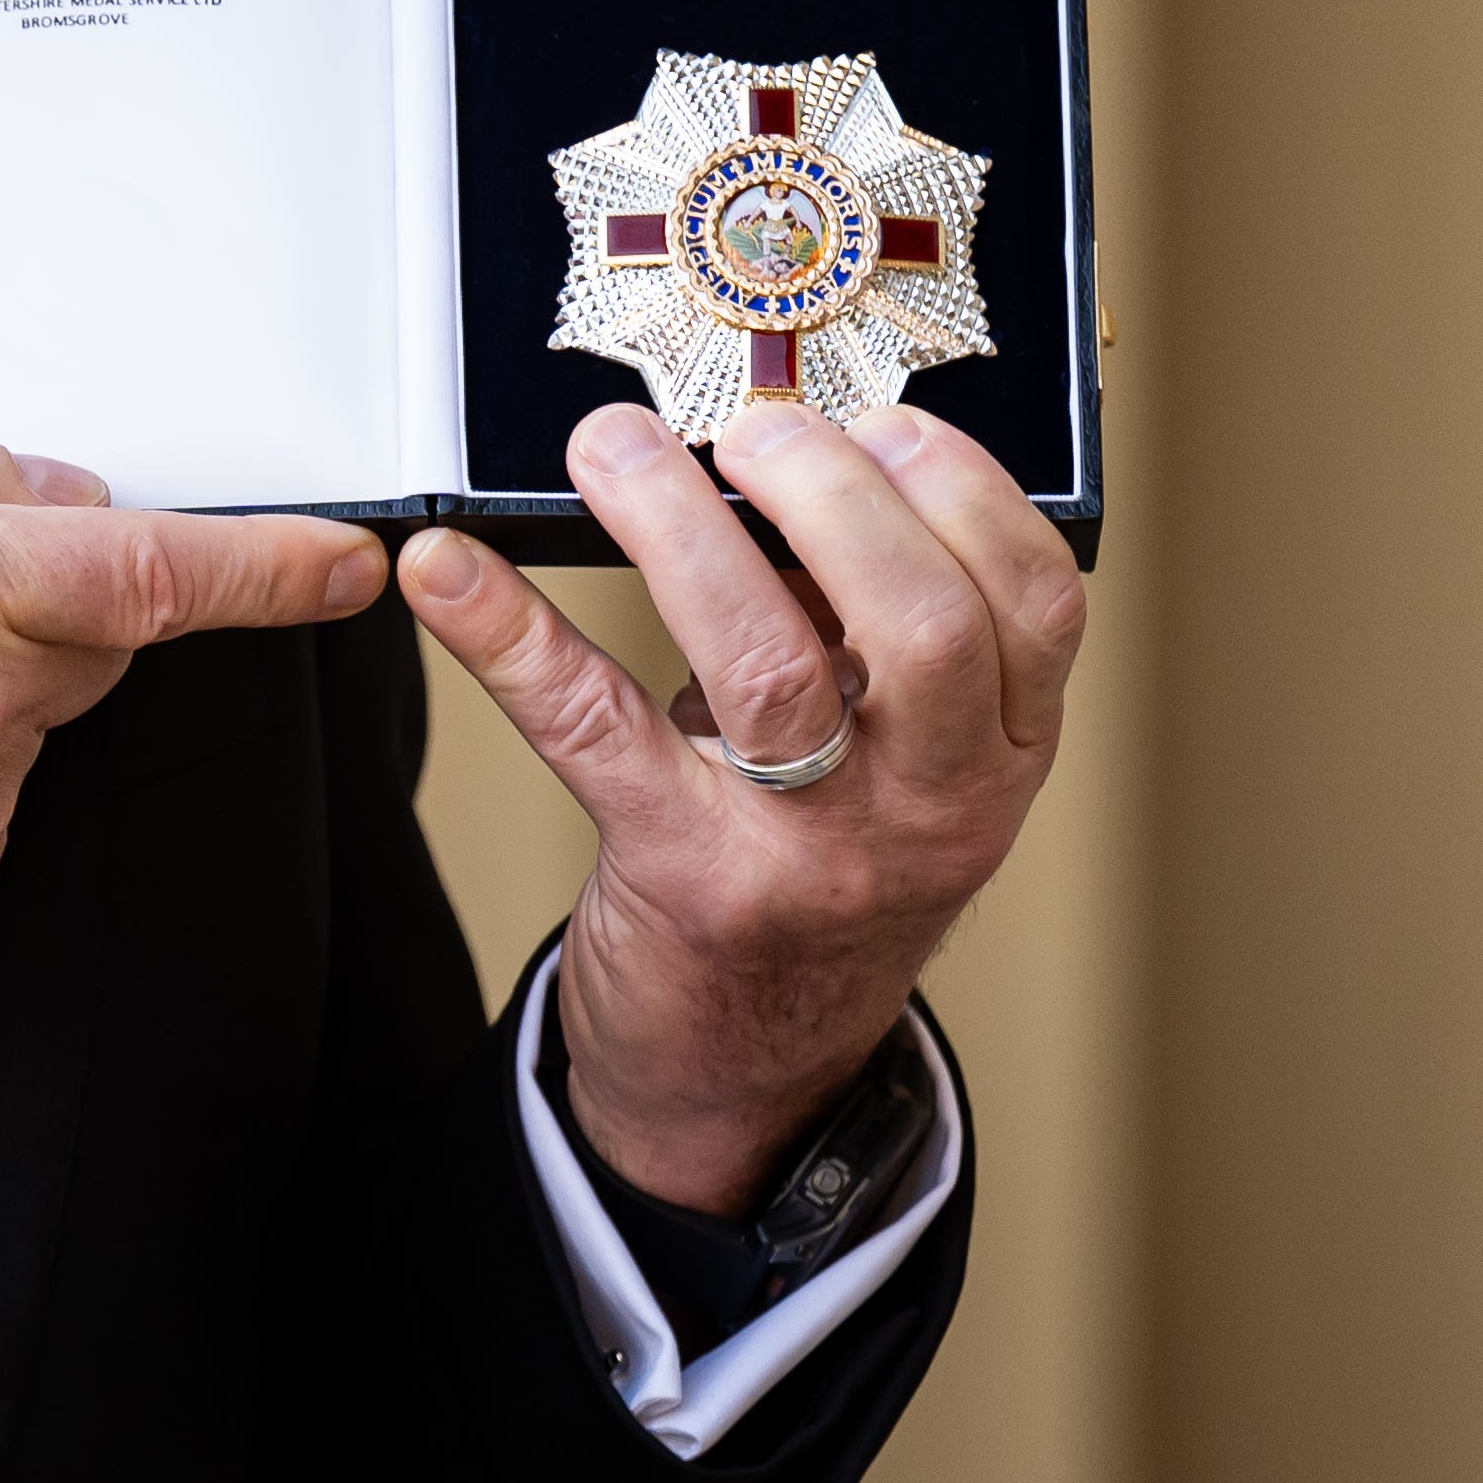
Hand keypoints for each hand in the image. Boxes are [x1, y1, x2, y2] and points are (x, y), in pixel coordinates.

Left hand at [399, 399, 1081, 1214]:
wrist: (750, 1065)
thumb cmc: (821, 861)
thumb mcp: (903, 758)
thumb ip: (874, 628)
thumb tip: (787, 450)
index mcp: (1001, 754)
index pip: (1036, 601)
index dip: (962, 487)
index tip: (875, 417)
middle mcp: (931, 806)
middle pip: (923, 625)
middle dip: (835, 495)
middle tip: (747, 429)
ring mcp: (813, 852)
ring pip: (768, 670)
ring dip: (682, 535)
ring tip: (614, 450)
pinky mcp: (684, 878)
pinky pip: (591, 732)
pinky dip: (509, 636)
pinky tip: (446, 572)